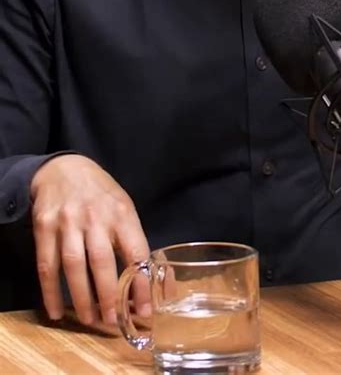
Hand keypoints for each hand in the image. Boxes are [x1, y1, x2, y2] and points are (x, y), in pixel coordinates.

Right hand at [30, 155, 149, 325]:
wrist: (63, 168)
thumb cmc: (100, 194)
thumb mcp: (123, 207)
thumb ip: (132, 239)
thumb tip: (147, 281)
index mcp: (121, 213)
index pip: (135, 250)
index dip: (141, 282)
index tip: (146, 309)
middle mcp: (95, 216)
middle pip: (102, 261)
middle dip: (108, 295)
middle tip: (112, 321)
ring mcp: (67, 221)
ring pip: (73, 265)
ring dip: (81, 297)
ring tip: (90, 319)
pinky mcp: (44, 227)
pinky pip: (46, 265)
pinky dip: (50, 291)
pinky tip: (56, 310)